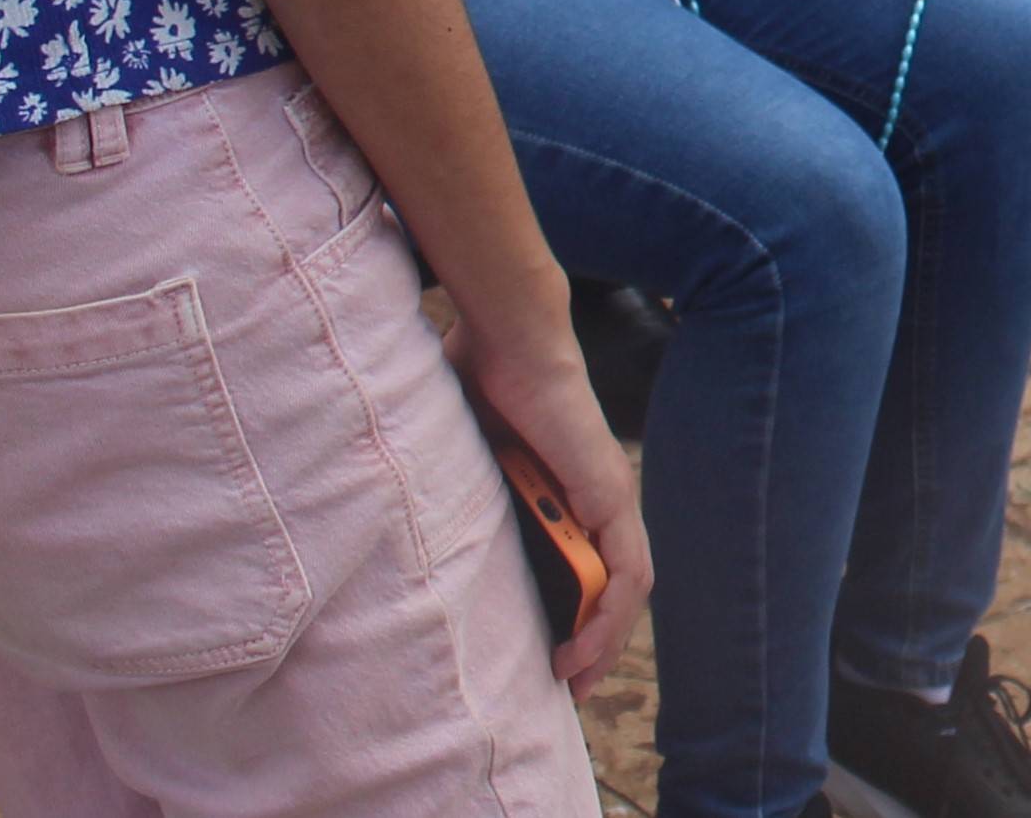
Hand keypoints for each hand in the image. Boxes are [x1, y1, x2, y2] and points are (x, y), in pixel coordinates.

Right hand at [450, 308, 653, 695]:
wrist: (509, 338)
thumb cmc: (481, 379)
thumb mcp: (461, 451)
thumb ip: (450, 478)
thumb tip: (402, 503)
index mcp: (565, 491)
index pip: (589, 567)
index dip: (579, 617)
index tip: (551, 661)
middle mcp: (596, 497)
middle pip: (615, 588)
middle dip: (596, 645)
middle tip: (568, 691)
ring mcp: (609, 494)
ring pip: (627, 588)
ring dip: (605, 641)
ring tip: (571, 681)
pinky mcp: (608, 492)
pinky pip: (627, 569)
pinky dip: (610, 613)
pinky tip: (583, 647)